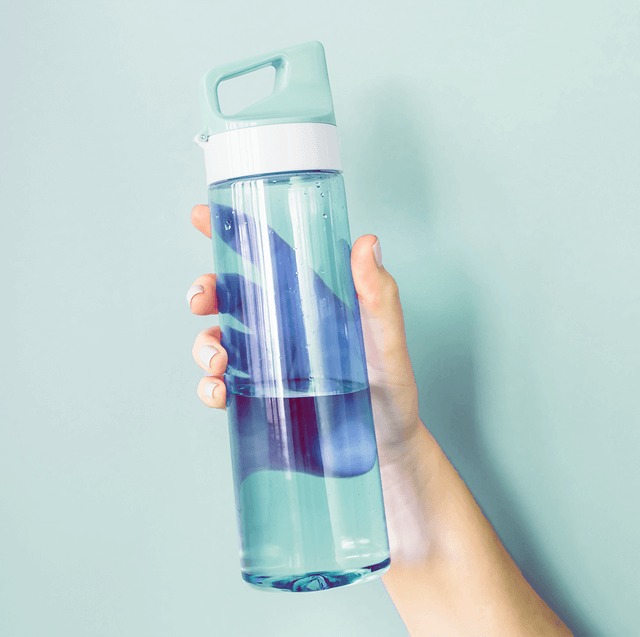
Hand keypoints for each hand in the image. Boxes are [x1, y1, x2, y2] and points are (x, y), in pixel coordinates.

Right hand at [188, 203, 427, 560]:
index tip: (200, 215)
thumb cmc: (391, 390)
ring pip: (219, 342)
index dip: (235, 233)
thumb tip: (367, 242)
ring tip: (218, 362)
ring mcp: (268, 366)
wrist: (385, 451)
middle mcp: (284, 329)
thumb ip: (379, 298)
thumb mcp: (388, 343)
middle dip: (207, 292)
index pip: (270, 258)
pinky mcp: (260, 401)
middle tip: (201, 301)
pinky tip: (219, 394)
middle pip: (232, 298)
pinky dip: (209, 388)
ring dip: (204, 345)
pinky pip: (222, 388)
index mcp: (310, 303)